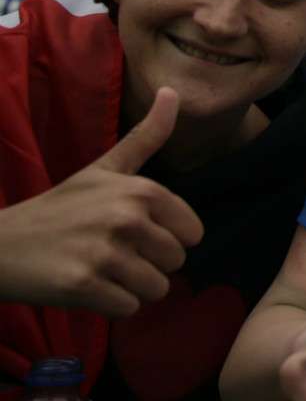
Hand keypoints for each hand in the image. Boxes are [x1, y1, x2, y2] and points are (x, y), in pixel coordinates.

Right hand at [0, 88, 204, 316]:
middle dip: (147, 264)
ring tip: (97, 268)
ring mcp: (105, 253)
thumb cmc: (60, 208)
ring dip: (129, 287)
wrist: (0, 245)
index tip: (131, 231)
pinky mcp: (84, 285)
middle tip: (107, 251)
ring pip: (156, 289)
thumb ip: (146, 136)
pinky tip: (83, 284)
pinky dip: (109, 305)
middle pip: (175, 263)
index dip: (165, 238)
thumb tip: (174, 91)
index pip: (193, 234)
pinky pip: (128, 309)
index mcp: (142, 191)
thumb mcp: (104, 168)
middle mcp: (127, 218)